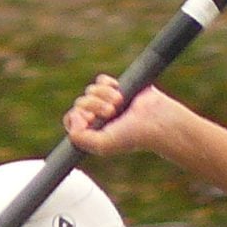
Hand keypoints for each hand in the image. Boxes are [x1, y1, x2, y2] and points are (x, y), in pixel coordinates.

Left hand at [64, 75, 188, 158]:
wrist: (155, 120)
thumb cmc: (132, 136)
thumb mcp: (102, 145)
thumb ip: (79, 138)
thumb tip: (74, 115)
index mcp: (93, 132)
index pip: (71, 119)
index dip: (77, 116)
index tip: (90, 119)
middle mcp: (98, 118)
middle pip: (80, 102)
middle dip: (94, 105)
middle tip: (111, 112)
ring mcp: (106, 102)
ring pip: (90, 90)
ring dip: (104, 95)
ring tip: (119, 102)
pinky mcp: (117, 88)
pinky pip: (100, 80)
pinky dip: (108, 84)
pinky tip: (119, 90)